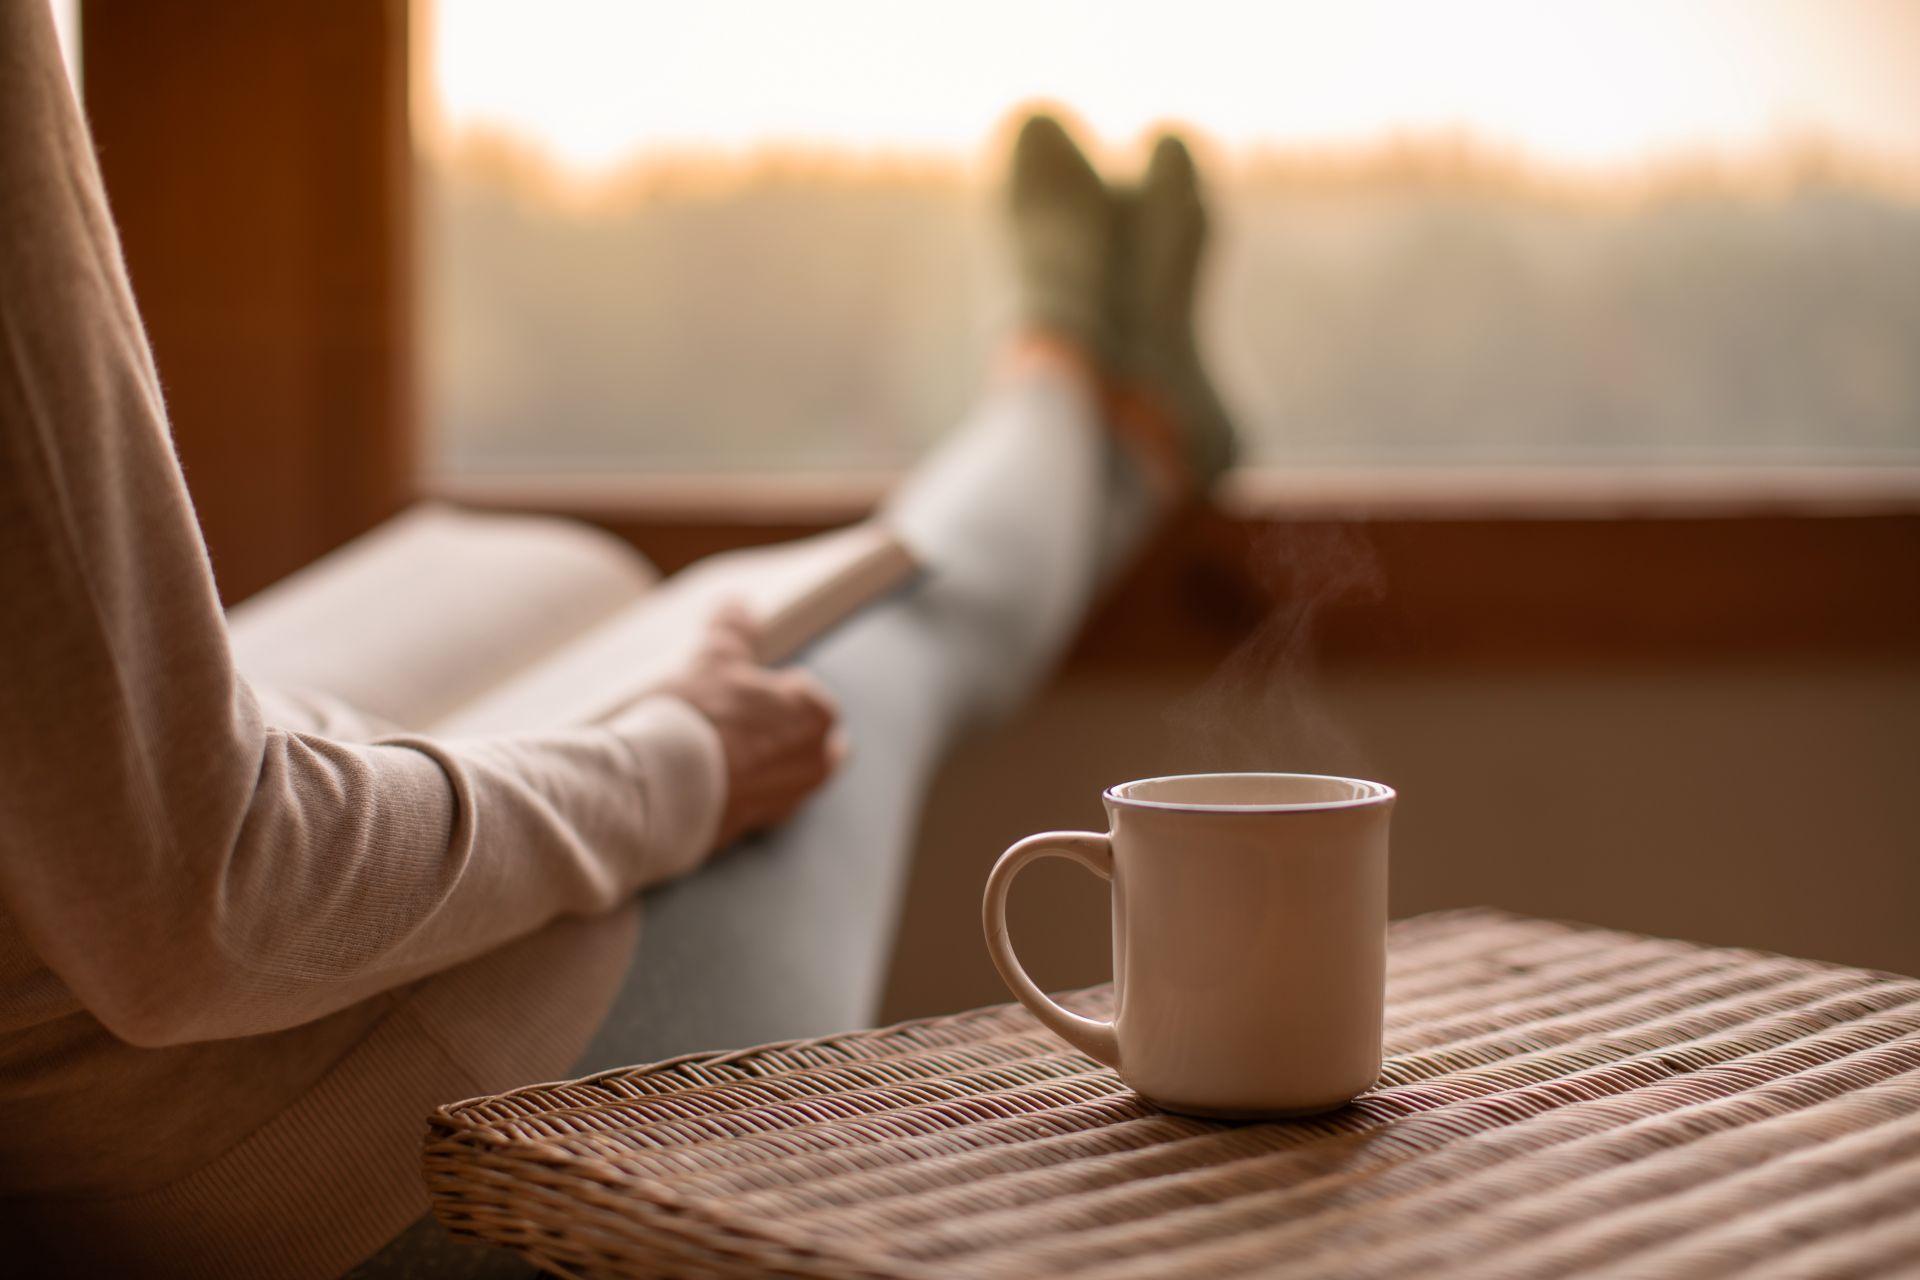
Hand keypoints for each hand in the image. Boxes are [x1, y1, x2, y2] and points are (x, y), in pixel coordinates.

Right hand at [660, 603, 845, 848]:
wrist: (661, 787)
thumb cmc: (697, 715)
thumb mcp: (714, 657)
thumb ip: (734, 629)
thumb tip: (738, 605)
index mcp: (817, 716)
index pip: (806, 695)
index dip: (771, 690)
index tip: (739, 691)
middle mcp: (814, 763)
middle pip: (805, 740)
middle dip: (777, 729)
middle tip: (733, 719)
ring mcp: (787, 801)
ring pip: (781, 773)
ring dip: (758, 762)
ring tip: (712, 749)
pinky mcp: (755, 828)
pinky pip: (753, 802)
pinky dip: (738, 791)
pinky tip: (704, 780)